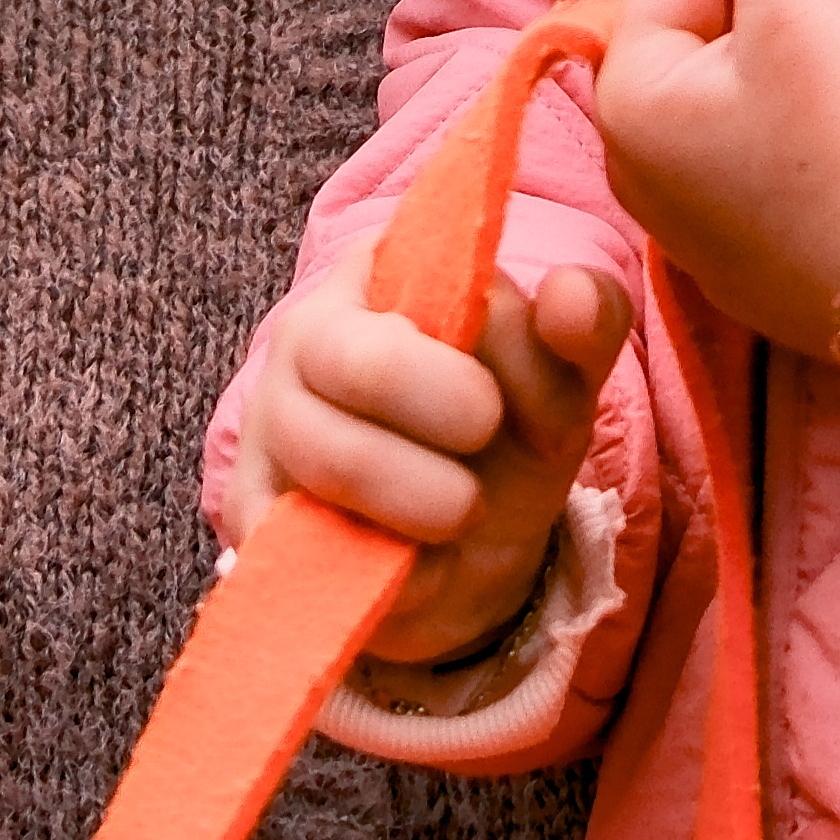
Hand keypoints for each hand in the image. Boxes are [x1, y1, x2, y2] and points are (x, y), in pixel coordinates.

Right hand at [238, 260, 625, 676]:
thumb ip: (587, 322)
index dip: (508, 350)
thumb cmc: (504, 435)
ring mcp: (269, 426)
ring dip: (425, 501)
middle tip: (488, 441)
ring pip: (332, 458)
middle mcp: (308, 333)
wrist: (463, 550)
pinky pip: (310, 543)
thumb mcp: (563, 378)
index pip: (442, 282)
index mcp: (384, 271)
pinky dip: (384, 568)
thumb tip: (570, 297)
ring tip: (461, 512)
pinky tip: (418, 565)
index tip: (527, 388)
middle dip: (455, 417)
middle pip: (368, 364)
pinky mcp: (251, 516)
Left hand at [594, 0, 839, 413]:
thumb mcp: (806, 3)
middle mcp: (633, 169)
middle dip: (782, 6)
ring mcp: (685, 225)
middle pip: (705, 26)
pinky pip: (755, 159)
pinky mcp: (740, 262)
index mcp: (626, 100)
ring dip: (795, 65)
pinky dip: (801, 135)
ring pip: (734, 90)